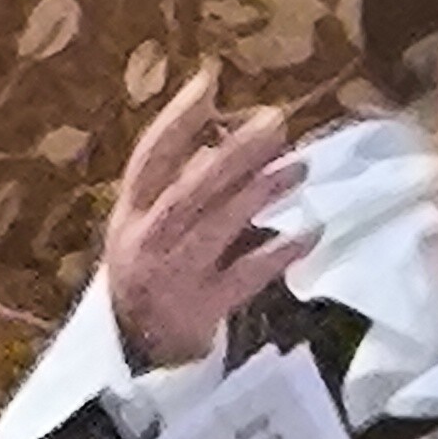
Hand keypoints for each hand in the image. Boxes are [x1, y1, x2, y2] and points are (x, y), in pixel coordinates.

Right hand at [102, 59, 311, 369]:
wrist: (136, 358)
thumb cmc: (151, 277)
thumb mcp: (150, 230)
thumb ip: (182, 188)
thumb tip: (233, 136)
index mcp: (128, 214)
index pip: (149, 157)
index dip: (177, 118)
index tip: (210, 80)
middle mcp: (143, 241)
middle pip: (188, 189)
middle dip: (232, 153)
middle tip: (276, 121)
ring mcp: (170, 277)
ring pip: (215, 227)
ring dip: (259, 193)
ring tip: (299, 168)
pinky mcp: (198, 311)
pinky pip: (244, 277)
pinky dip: (277, 254)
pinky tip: (310, 233)